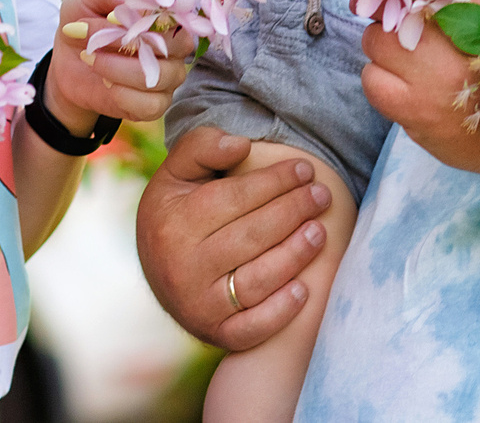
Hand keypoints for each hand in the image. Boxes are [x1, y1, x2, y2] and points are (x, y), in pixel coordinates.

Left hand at [42, 0, 194, 130]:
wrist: (68, 63)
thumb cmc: (84, 22)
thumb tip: (123, 3)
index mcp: (165, 14)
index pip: (173, 13)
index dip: (143, 17)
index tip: (109, 18)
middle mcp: (175, 46)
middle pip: (174, 46)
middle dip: (127, 43)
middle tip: (94, 42)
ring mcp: (170, 77)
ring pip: (159, 76)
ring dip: (117, 68)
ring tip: (90, 59)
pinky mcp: (156, 105)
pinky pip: (151, 105)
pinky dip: (122, 94)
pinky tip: (106, 83)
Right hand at [135, 127, 330, 350]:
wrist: (158, 272)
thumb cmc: (177, 212)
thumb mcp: (177, 173)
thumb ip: (202, 146)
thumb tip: (241, 145)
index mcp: (174, 222)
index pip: (236, 198)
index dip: (275, 181)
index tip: (305, 169)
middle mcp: (183, 267)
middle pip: (252, 236)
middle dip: (293, 211)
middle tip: (322, 195)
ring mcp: (198, 305)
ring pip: (256, 280)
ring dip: (295, 255)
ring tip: (320, 231)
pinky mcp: (214, 334)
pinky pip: (252, 328)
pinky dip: (280, 312)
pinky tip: (303, 289)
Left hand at [358, 0, 479, 181]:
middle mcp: (462, 31)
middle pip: (391, 1)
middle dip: (388, 13)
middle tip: (400, 28)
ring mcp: (436, 72)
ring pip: (374, 39)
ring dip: (384, 50)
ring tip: (410, 63)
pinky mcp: (415, 108)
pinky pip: (371, 79)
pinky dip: (381, 81)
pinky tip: (404, 88)